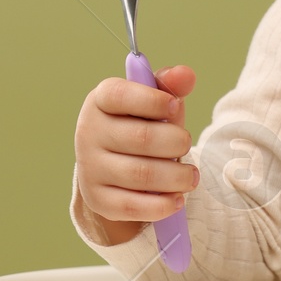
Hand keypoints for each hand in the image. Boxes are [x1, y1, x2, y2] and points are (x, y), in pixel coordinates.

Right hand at [74, 64, 197, 245]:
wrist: (115, 172)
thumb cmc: (141, 128)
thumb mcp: (155, 106)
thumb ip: (170, 88)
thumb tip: (186, 74)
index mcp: (100, 101)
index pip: (120, 95)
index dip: (152, 101)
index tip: (175, 107)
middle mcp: (89, 132)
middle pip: (141, 138)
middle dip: (176, 142)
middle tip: (188, 145)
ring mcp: (90, 168)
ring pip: (141, 174)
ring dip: (177, 177)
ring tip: (191, 176)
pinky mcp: (98, 199)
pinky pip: (133, 206)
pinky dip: (162, 204)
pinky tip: (177, 199)